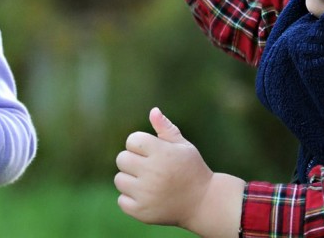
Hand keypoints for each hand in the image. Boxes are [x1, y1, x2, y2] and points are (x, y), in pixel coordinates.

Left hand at [115, 108, 240, 235]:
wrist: (203, 203)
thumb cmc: (192, 170)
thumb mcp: (184, 146)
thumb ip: (166, 129)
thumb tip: (153, 111)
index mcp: (162, 153)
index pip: (132, 140)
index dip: (139, 145)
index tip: (151, 152)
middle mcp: (153, 173)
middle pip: (121, 159)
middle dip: (132, 161)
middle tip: (147, 168)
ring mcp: (146, 194)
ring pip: (119, 180)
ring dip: (130, 180)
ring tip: (147, 183)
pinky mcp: (142, 212)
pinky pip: (121, 200)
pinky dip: (130, 199)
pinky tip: (146, 197)